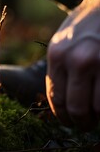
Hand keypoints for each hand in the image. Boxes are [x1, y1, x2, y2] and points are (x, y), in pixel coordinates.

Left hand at [46, 0, 99, 130]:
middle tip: (84, 125)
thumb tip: (60, 101)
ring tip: (97, 117)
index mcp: (58, 56)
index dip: (62, 115)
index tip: (67, 121)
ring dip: (98, 117)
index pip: (56, 97)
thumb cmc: (83, 26)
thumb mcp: (61, 43)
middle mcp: (78, 60)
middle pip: (77, 107)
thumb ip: (59, 69)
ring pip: (99, 107)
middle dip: (81, 122)